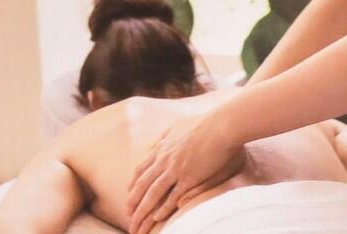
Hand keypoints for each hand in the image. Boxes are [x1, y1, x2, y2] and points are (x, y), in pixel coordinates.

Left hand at [126, 110, 244, 233]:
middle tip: (127, 213)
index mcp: (162, 147)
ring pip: (153, 193)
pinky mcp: (189, 178)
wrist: (220, 125)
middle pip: (142, 184)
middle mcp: (164, 159)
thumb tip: (159, 140)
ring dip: (143, 210)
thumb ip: (166, 135)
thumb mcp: (177, 126)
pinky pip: (172, 196)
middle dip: (133, 200)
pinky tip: (156, 217)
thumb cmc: (204, 124)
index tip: (129, 192)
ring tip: (136, 222)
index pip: (142, 168)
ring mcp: (175, 169)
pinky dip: (163, 208)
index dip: (134, 182)